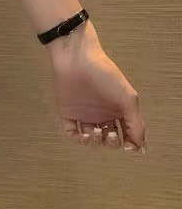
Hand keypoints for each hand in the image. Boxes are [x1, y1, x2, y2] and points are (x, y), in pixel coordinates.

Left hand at [48, 21, 146, 152]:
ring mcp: (84, 115)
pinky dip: (78, 140)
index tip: (130, 147)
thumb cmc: (105, 75)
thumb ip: (135, 122)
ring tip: (96, 131)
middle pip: (109, 139)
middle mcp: (102, 115)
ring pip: (91, 139)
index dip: (130, 144)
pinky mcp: (67, 114)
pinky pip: (71, 134)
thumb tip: (141, 145)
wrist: (77, 61)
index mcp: (119, 111)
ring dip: (95, 142)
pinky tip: (84, 135)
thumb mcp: (128, 98)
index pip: (127, 134)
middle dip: (111, 142)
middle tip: (110, 134)